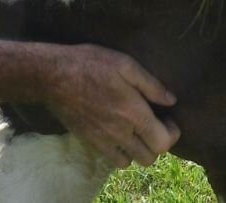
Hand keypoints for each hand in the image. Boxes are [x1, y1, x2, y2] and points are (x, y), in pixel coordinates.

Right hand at [43, 44, 180, 169]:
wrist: (52, 75)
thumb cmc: (90, 64)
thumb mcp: (124, 64)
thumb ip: (151, 85)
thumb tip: (171, 100)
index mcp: (133, 113)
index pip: (163, 142)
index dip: (172, 134)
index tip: (168, 119)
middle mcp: (120, 132)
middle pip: (149, 157)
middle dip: (156, 144)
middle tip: (152, 125)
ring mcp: (103, 140)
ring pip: (131, 161)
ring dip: (137, 150)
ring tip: (135, 131)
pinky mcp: (90, 142)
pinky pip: (112, 159)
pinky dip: (120, 152)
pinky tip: (117, 133)